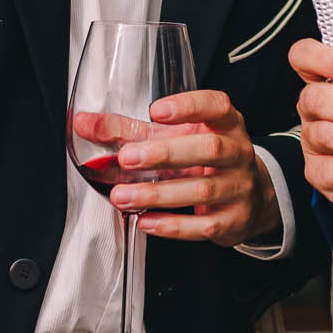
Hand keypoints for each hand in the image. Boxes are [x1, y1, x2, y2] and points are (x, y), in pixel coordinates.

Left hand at [91, 94, 280, 247]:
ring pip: (202, 190)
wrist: (248, 195)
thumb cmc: (204, 159)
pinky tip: (146, 221)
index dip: (189, 106)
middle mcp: (237, 152)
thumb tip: (83, 123)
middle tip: (127, 158)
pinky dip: (173, 225)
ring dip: (158, 194)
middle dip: (165, 153)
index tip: (157, 110)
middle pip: (208, 149)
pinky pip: (203, 225)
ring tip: (123, 196)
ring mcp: (238, 187)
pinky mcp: (233, 219)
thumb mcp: (174, 138)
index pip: (215, 106)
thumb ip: (128, 130)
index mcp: (225, 123)